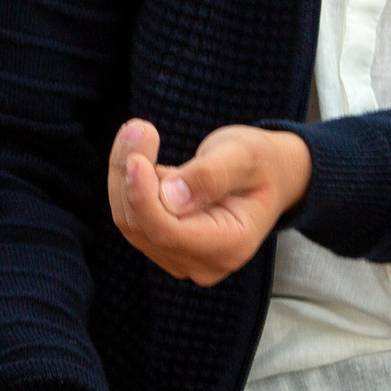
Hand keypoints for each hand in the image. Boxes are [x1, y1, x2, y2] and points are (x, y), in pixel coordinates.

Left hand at [107, 119, 311, 285]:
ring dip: (124, 175)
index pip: (168, 232)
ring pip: (130, 221)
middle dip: (130, 175)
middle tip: (137, 127)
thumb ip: (211, 175)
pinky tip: (144, 155)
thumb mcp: (244, 157)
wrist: (266, 176)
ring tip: (140, 132)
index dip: (144, 197)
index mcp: (231, 245)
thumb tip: (170, 196)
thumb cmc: (259, 163)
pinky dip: (128, 183)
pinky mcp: (165, 246)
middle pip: (143, 227)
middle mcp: (204, 263)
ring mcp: (182, 258)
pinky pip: (131, 217)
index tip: (135, 158)